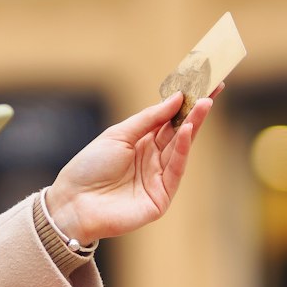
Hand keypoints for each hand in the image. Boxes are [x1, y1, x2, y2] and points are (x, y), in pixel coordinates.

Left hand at [45, 87, 217, 243]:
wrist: (73, 202)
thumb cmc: (90, 167)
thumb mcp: (119, 134)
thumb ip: (149, 118)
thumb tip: (176, 98)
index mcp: (141, 143)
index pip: (169, 120)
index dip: (184, 104)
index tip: (202, 84)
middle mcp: (153, 160)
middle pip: (179, 132)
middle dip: (195, 111)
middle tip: (212, 90)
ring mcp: (159, 179)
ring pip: (182, 148)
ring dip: (193, 125)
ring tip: (204, 104)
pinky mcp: (161, 197)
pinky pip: (176, 170)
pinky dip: (184, 149)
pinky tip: (188, 130)